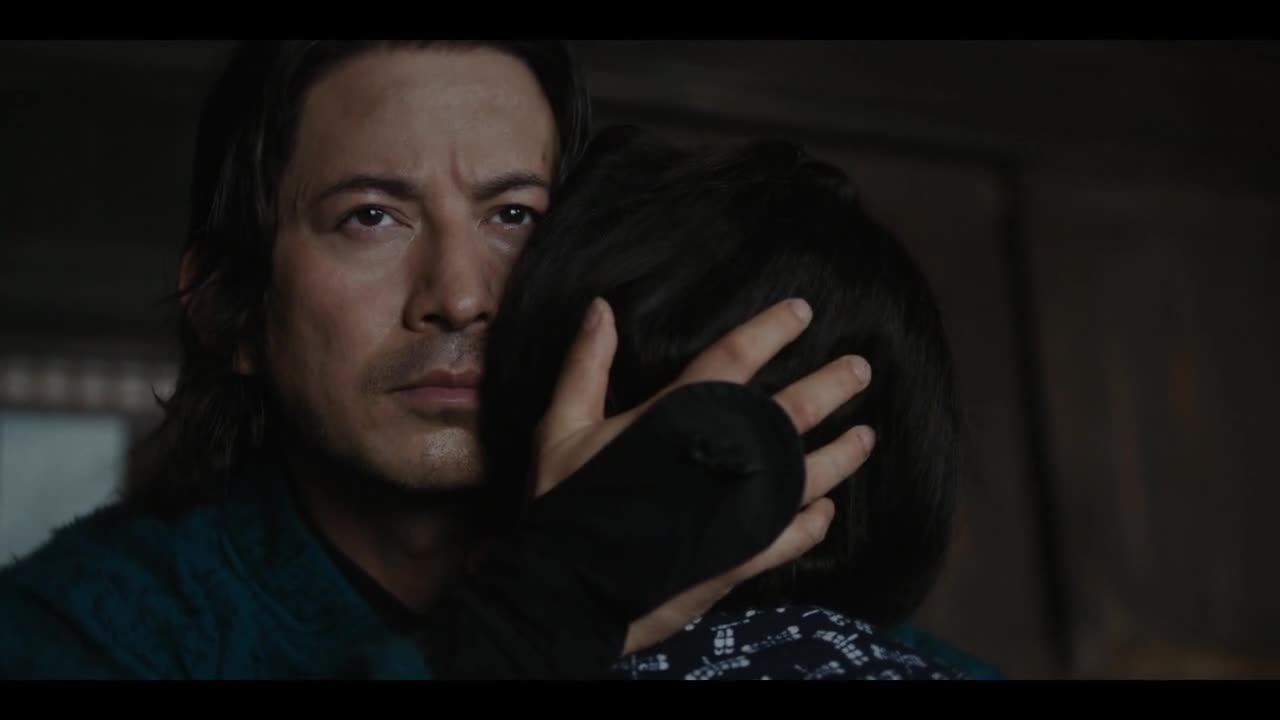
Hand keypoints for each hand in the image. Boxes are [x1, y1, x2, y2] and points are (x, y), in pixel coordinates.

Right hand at [534, 296, 875, 655]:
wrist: (569, 589)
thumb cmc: (565, 503)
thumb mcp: (560, 428)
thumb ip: (586, 367)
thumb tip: (601, 307)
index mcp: (682, 418)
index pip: (735, 359)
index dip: (770, 330)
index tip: (803, 312)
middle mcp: (725, 458)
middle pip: (793, 413)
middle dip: (832, 386)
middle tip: (861, 369)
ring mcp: (742, 510)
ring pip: (810, 475)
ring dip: (843, 454)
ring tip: (867, 435)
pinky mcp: (745, 557)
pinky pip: (796, 536)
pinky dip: (816, 521)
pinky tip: (828, 510)